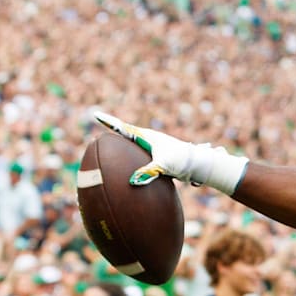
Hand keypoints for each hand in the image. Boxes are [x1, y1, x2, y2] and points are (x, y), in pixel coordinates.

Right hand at [94, 111, 247, 194]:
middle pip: (127, 131)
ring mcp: (153, 147)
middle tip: (100, 118)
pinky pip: (140, 155)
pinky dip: (133, 154)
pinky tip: (128, 160)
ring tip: (110, 133)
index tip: (96, 114)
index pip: (124, 128)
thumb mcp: (163, 166)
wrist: (199, 163)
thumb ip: (148, 172)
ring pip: (134, 141)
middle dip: (115, 127)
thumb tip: (133, 182)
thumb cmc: (182, 161)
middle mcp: (149, 139)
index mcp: (147, 137)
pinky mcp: (157, 155)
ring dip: (124, 137)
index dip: (110, 122)